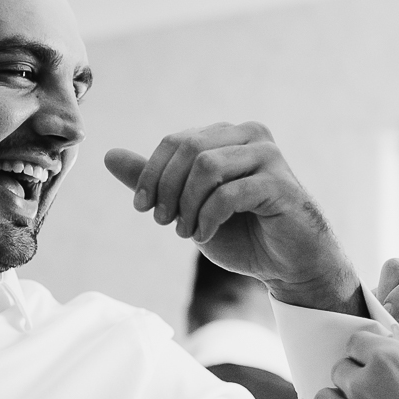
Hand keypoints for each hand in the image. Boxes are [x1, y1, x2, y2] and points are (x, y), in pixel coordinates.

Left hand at [105, 122, 363, 315]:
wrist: (290, 263)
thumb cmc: (244, 233)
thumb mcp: (188, 206)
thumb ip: (156, 181)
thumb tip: (108, 155)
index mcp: (229, 135)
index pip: (175, 141)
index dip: (151, 173)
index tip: (143, 208)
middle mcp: (251, 137)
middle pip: (188, 149)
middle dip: (166, 189)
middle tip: (163, 221)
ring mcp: (269, 158)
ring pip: (206, 166)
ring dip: (187, 205)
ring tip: (186, 232)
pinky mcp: (280, 185)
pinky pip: (229, 193)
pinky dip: (207, 218)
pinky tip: (204, 235)